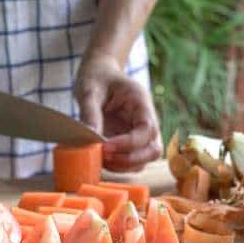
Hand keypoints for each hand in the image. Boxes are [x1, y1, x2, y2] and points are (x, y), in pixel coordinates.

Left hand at [75, 54, 161, 171]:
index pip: (147, 130)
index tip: (105, 145)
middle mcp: (146, 120)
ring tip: (100, 158)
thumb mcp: (90, 90)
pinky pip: (132, 162)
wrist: (99, 75)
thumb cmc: (96, 78)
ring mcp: (140, 134)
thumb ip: (90, 113)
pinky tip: (101, 159)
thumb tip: (90, 140)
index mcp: (141, 103)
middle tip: (103, 156)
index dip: (128, 143)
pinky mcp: (130, 143)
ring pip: (145, 160)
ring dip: (124, 166)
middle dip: (130, 160)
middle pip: (154, 150)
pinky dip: (119, 167)